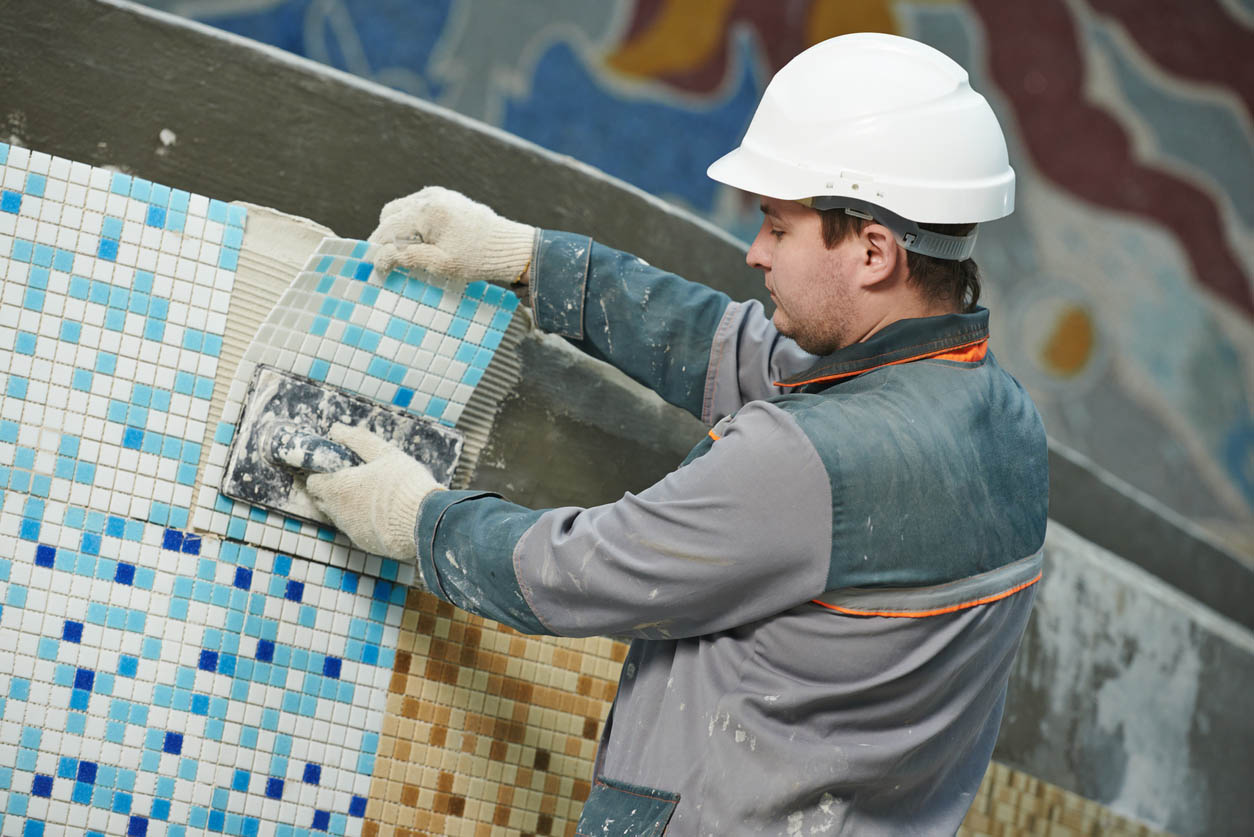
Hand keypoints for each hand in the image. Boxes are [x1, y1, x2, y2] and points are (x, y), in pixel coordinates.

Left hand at [304, 423, 442, 561]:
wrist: (424, 521)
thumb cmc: (403, 484)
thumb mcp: (383, 453)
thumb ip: (357, 440)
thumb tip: (336, 430)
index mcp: (338, 488)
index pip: (313, 482)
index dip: (321, 473)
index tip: (335, 468)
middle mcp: (338, 513)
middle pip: (322, 501)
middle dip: (331, 490)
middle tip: (353, 479)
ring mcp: (352, 531)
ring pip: (339, 517)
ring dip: (347, 506)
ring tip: (371, 496)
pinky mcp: (366, 543)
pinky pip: (357, 530)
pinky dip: (363, 521)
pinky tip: (382, 513)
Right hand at [368, 186, 535, 282]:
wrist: (509, 247)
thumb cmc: (477, 258)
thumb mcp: (441, 264)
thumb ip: (408, 257)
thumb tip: (379, 257)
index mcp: (426, 212)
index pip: (388, 229)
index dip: (378, 250)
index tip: (377, 269)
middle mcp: (429, 197)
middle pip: (390, 215)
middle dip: (386, 237)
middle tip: (391, 261)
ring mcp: (438, 194)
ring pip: (402, 209)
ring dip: (398, 230)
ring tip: (408, 253)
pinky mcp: (447, 197)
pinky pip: (418, 207)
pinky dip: (413, 223)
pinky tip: (423, 242)